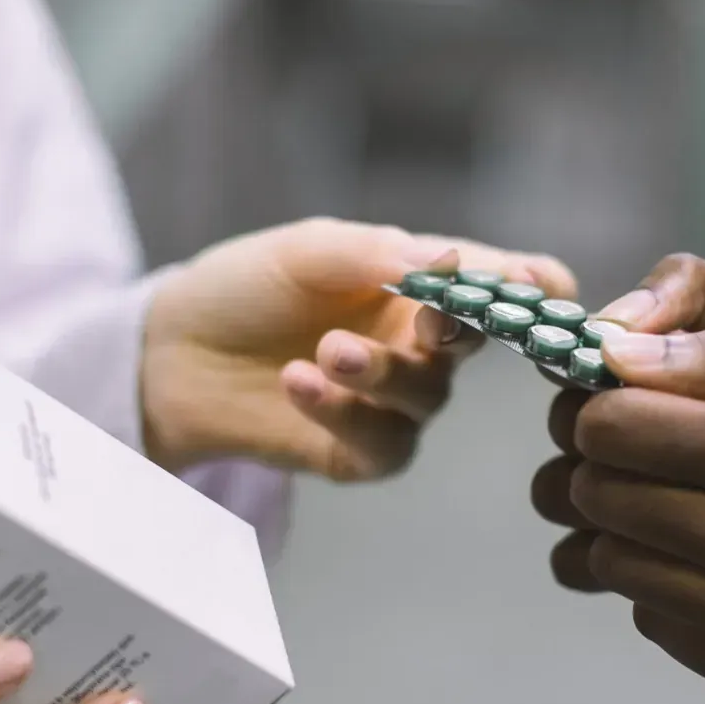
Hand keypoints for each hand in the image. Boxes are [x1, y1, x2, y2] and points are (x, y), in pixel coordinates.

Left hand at [142, 217, 574, 478]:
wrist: (168, 353)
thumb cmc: (243, 287)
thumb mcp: (306, 250)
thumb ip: (378, 254)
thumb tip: (454, 262)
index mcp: (420, 282)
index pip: (502, 283)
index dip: (532, 285)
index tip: (537, 286)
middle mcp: (419, 342)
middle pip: (477, 342)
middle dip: (460, 330)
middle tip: (430, 320)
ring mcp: (392, 400)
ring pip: (427, 396)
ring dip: (383, 373)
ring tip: (328, 352)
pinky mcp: (358, 452)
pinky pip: (383, 443)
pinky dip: (345, 413)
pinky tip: (299, 382)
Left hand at [533, 257, 704, 703]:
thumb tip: (617, 345)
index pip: (612, 424)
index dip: (598, 403)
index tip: (623, 398)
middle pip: (593, 491)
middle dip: (599, 461)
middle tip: (644, 450)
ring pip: (605, 558)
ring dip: (620, 525)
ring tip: (681, 505)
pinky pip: (647, 617)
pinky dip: (661, 585)